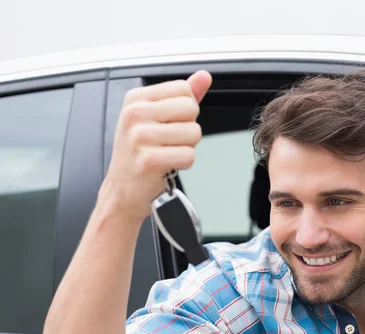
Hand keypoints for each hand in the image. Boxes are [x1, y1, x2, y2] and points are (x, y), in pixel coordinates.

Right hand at [99, 70, 211, 222]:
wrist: (123, 189)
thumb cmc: (141, 153)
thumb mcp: (157, 118)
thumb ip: (183, 96)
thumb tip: (204, 76)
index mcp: (136, 98)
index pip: (184, 89)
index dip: (185, 110)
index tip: (168, 124)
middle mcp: (134, 114)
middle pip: (191, 109)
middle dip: (188, 129)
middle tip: (168, 142)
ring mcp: (139, 137)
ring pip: (193, 133)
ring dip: (186, 148)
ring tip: (166, 153)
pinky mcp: (148, 160)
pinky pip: (188, 155)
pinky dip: (183, 164)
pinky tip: (167, 166)